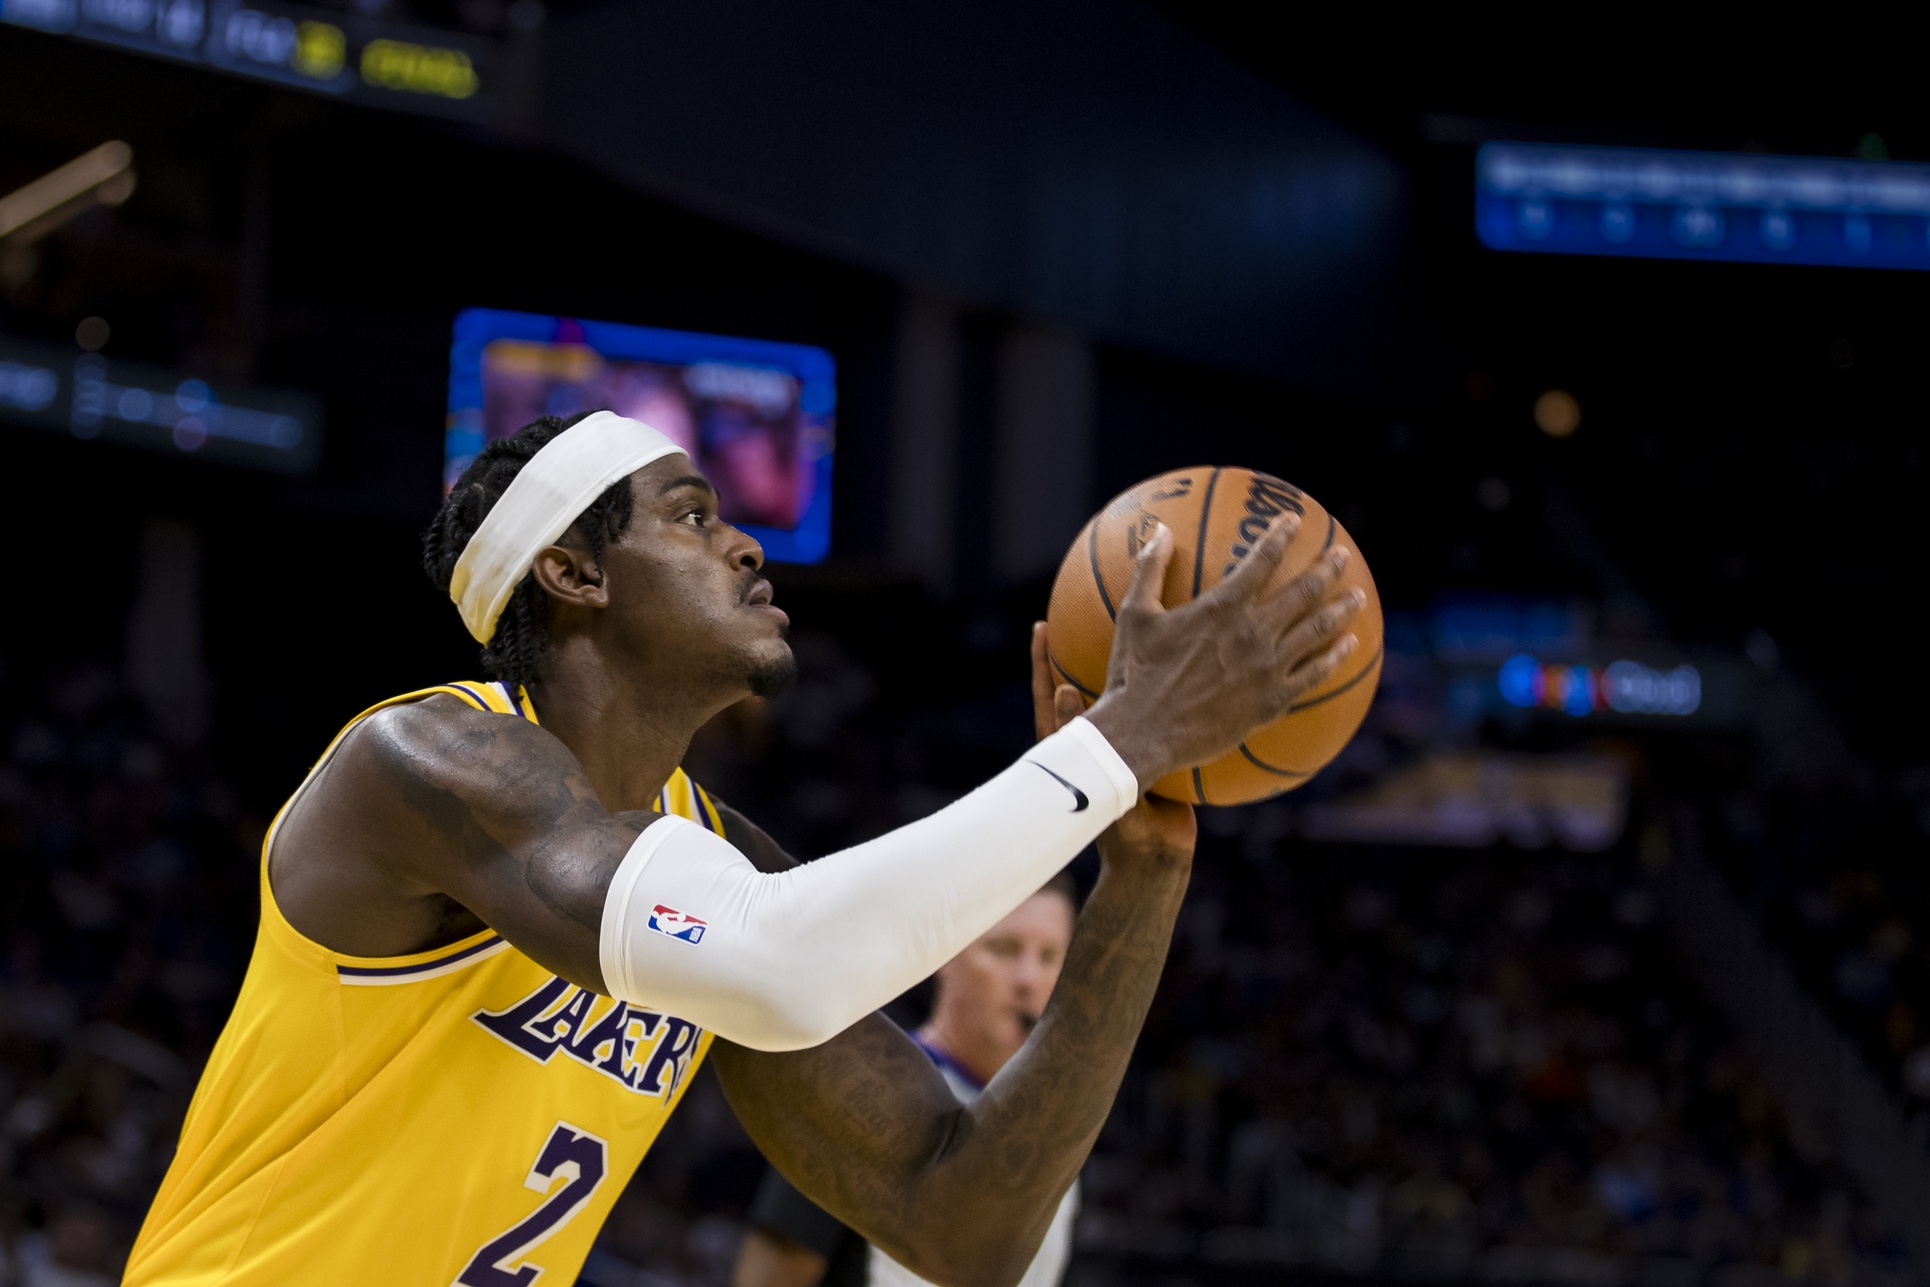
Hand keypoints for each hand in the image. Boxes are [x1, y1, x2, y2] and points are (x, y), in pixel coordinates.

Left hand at [1032, 623, 1195, 873]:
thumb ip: (1085, 741)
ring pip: (1120, 696)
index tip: (1040, 626)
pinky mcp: (1151, 758)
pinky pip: (1156, 720)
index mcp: (1073, 748)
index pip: (1049, 696)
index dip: (1042, 663)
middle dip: (1086, 650)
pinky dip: (1164, 697)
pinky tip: (1188, 674)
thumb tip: (1064, 691)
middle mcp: (1095, 742)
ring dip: (1128, 665)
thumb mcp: (1102, 786)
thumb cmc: (1125, 833)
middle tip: (1090, 611)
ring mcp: (1122, 750)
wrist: (1155, 860)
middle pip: (1084, 684)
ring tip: (1143, 627)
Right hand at [1078, 518, 1362, 790]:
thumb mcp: (1134, 615)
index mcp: (1222, 607)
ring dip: (1341, 609)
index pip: (1262, 560)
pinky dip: (1335, 657)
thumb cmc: (1134, 673)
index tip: (1295, 520)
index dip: (1280, 535)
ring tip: (1357, 596)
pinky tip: (1350, 646)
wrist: (1144, 733)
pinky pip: (1314, 674)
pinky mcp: (1273, 700)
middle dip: (1326, 568)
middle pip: (1302, 591)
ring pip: (1317, 630)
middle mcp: (1253, 633)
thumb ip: (1150, 569)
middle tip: (1342, 554)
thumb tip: (1160, 530)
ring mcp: (1268, 668)